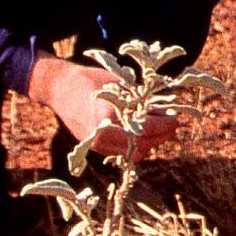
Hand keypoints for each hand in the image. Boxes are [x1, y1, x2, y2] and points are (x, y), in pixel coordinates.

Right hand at [26, 56, 180, 159]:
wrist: (60, 89)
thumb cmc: (91, 81)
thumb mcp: (120, 85)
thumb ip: (141, 100)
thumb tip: (166, 109)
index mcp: (109, 118)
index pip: (146, 129)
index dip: (164, 125)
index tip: (176, 118)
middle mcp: (102, 136)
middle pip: (142, 146)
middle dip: (161, 136)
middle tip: (173, 124)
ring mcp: (97, 145)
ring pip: (133, 154)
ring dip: (151, 144)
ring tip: (162, 130)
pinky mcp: (94, 148)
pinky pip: (122, 153)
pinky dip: (137, 147)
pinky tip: (145, 135)